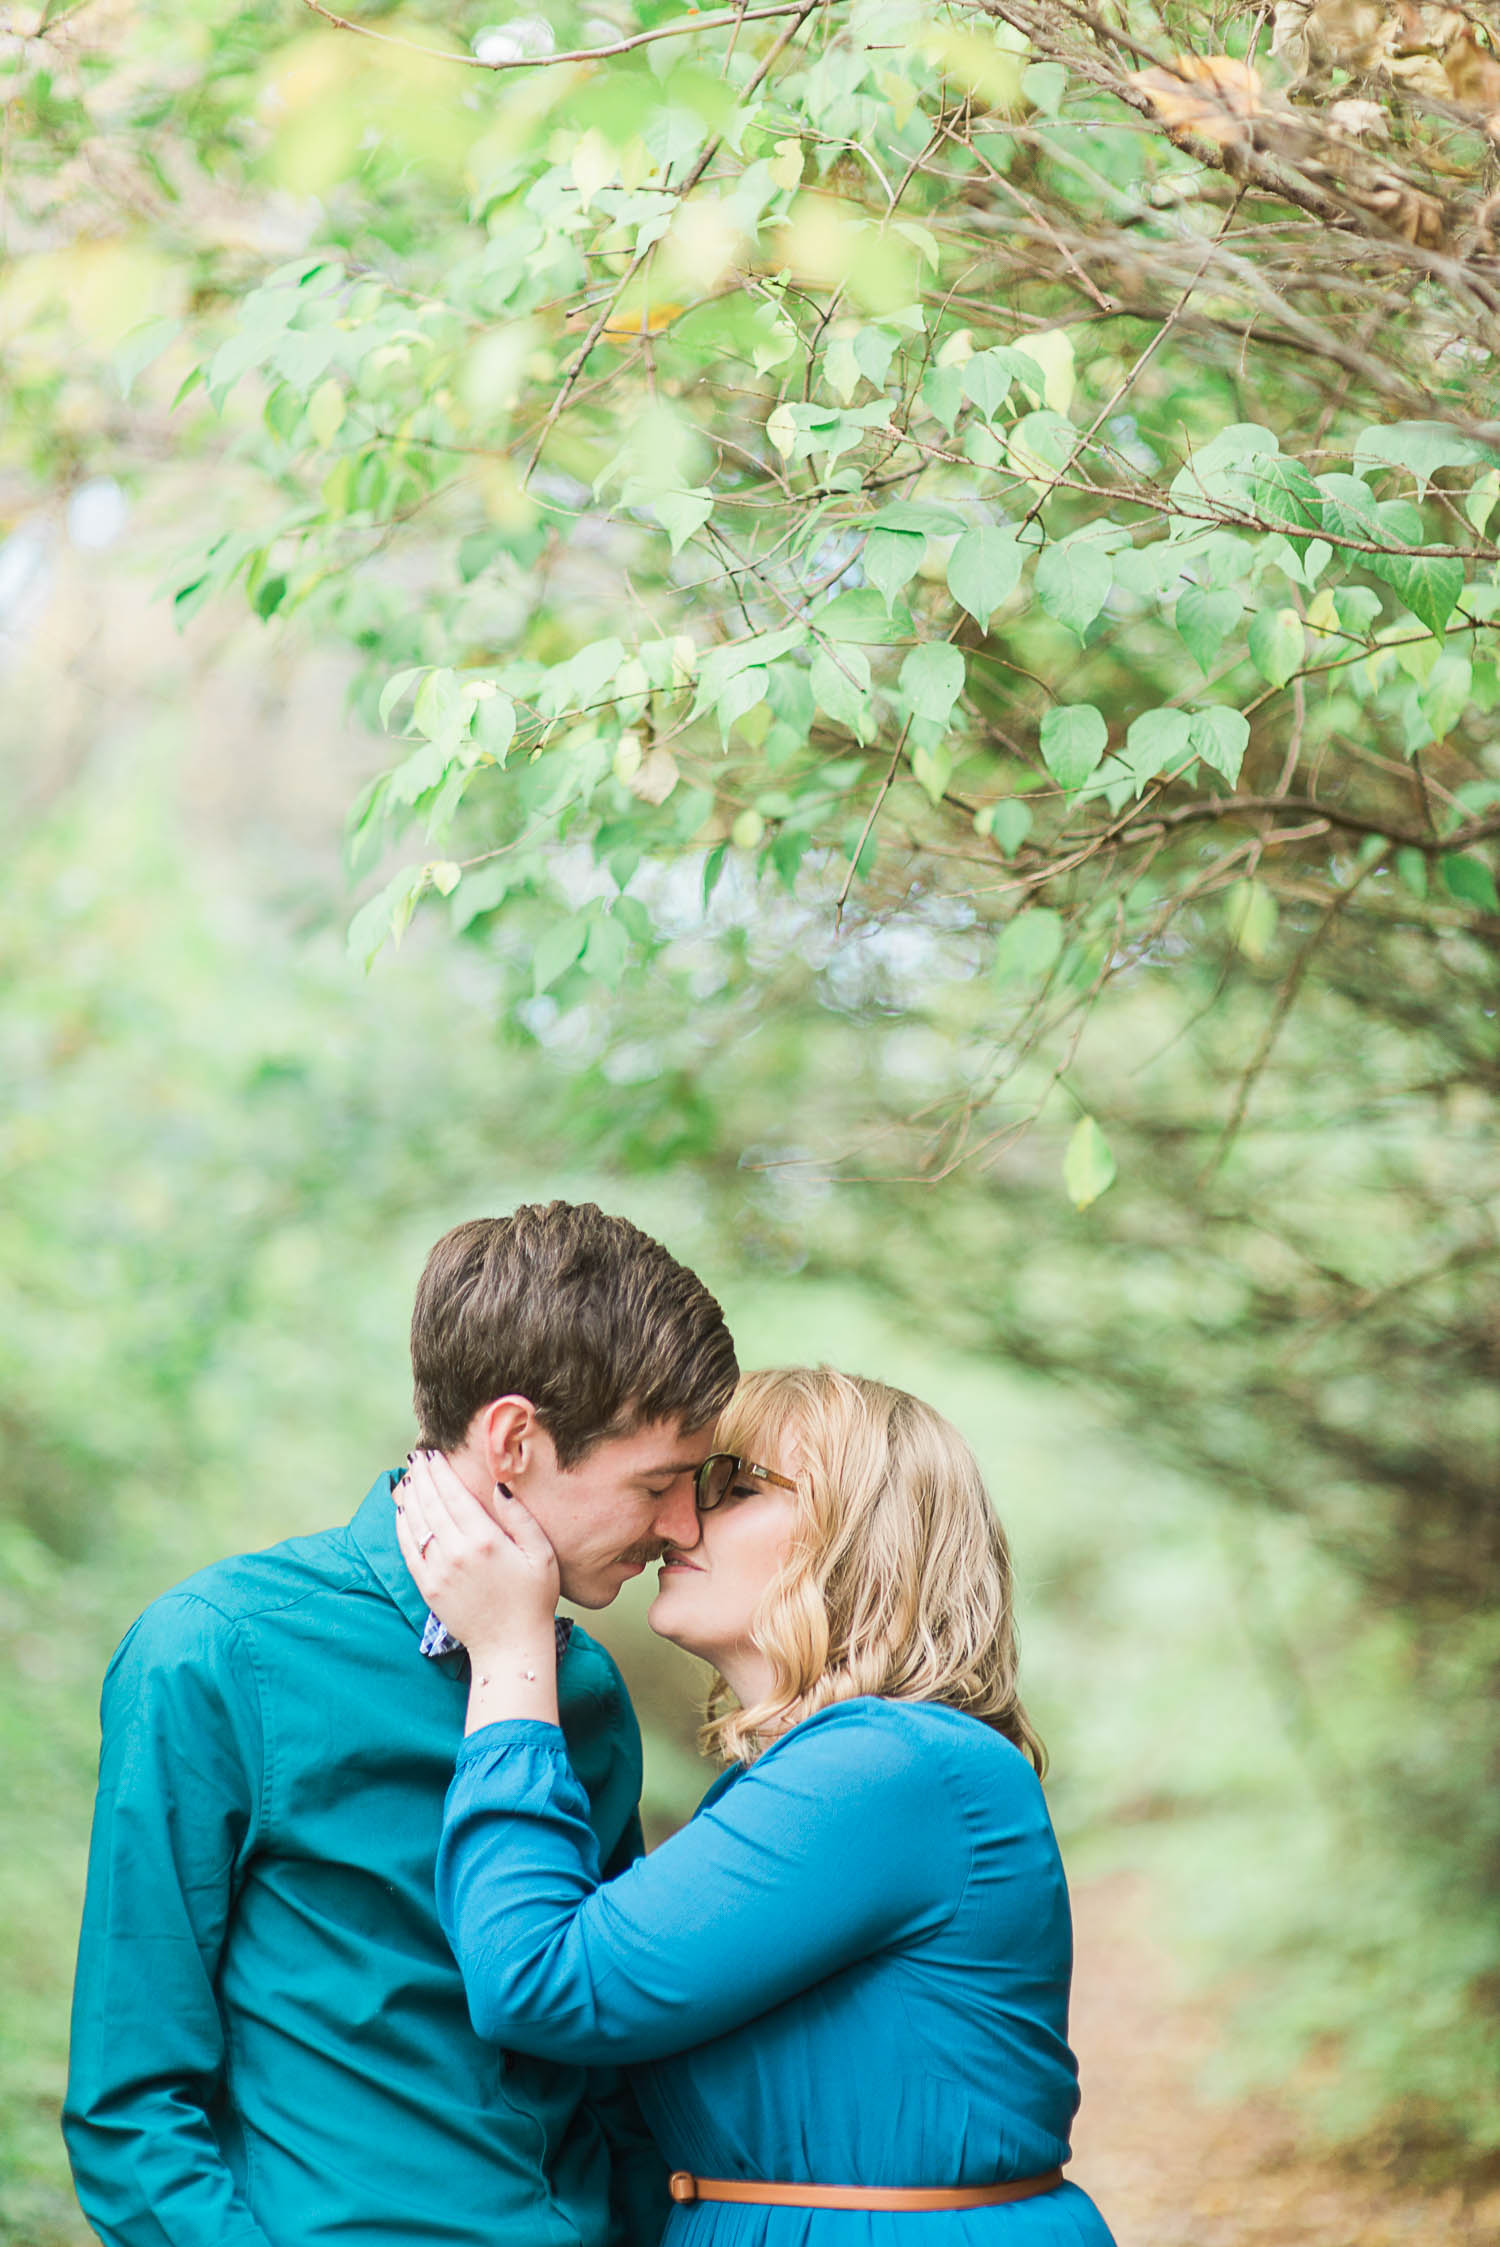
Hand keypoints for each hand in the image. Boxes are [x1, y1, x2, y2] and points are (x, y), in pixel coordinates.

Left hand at [395, 1450, 560, 1663]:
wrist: (510, 1646)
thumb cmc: (533, 1598)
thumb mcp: (541, 1554)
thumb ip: (520, 1518)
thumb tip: (498, 1487)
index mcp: (485, 1541)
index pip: (454, 1496)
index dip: (441, 1472)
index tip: (433, 1454)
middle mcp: (457, 1552)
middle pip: (431, 1504)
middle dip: (422, 1477)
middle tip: (416, 1457)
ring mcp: (438, 1571)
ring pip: (416, 1523)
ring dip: (410, 1497)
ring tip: (408, 1477)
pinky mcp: (428, 1588)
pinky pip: (408, 1550)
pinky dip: (402, 1527)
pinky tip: (402, 1511)